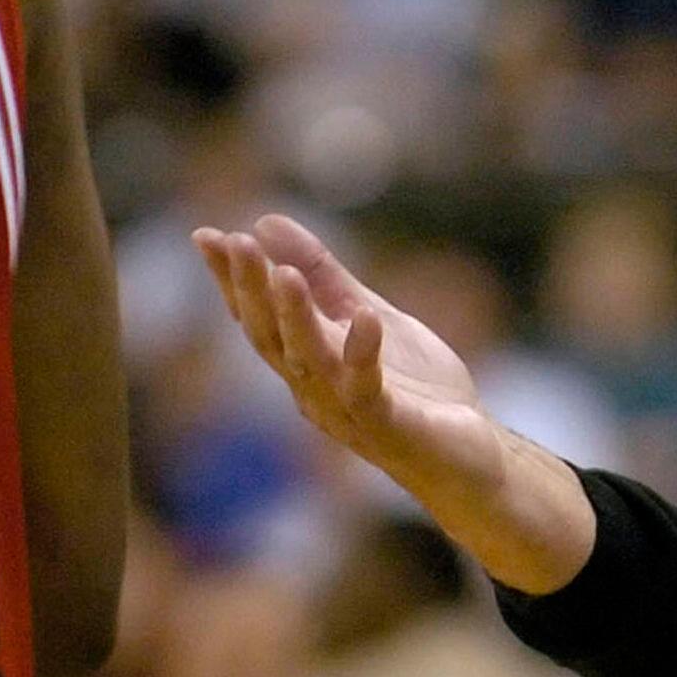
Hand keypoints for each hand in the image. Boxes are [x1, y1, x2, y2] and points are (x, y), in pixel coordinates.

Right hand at [193, 216, 596, 592]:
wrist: (469, 454)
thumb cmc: (416, 389)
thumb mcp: (370, 316)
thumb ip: (325, 278)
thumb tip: (266, 223)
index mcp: (306, 363)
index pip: (258, 318)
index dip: (231, 280)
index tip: (207, 236)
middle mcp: (313, 390)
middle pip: (271, 338)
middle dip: (251, 291)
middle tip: (235, 244)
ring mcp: (346, 411)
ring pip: (309, 363)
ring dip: (295, 319)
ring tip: (284, 275)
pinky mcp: (387, 427)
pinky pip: (367, 391)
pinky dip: (362, 356)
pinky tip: (365, 320)